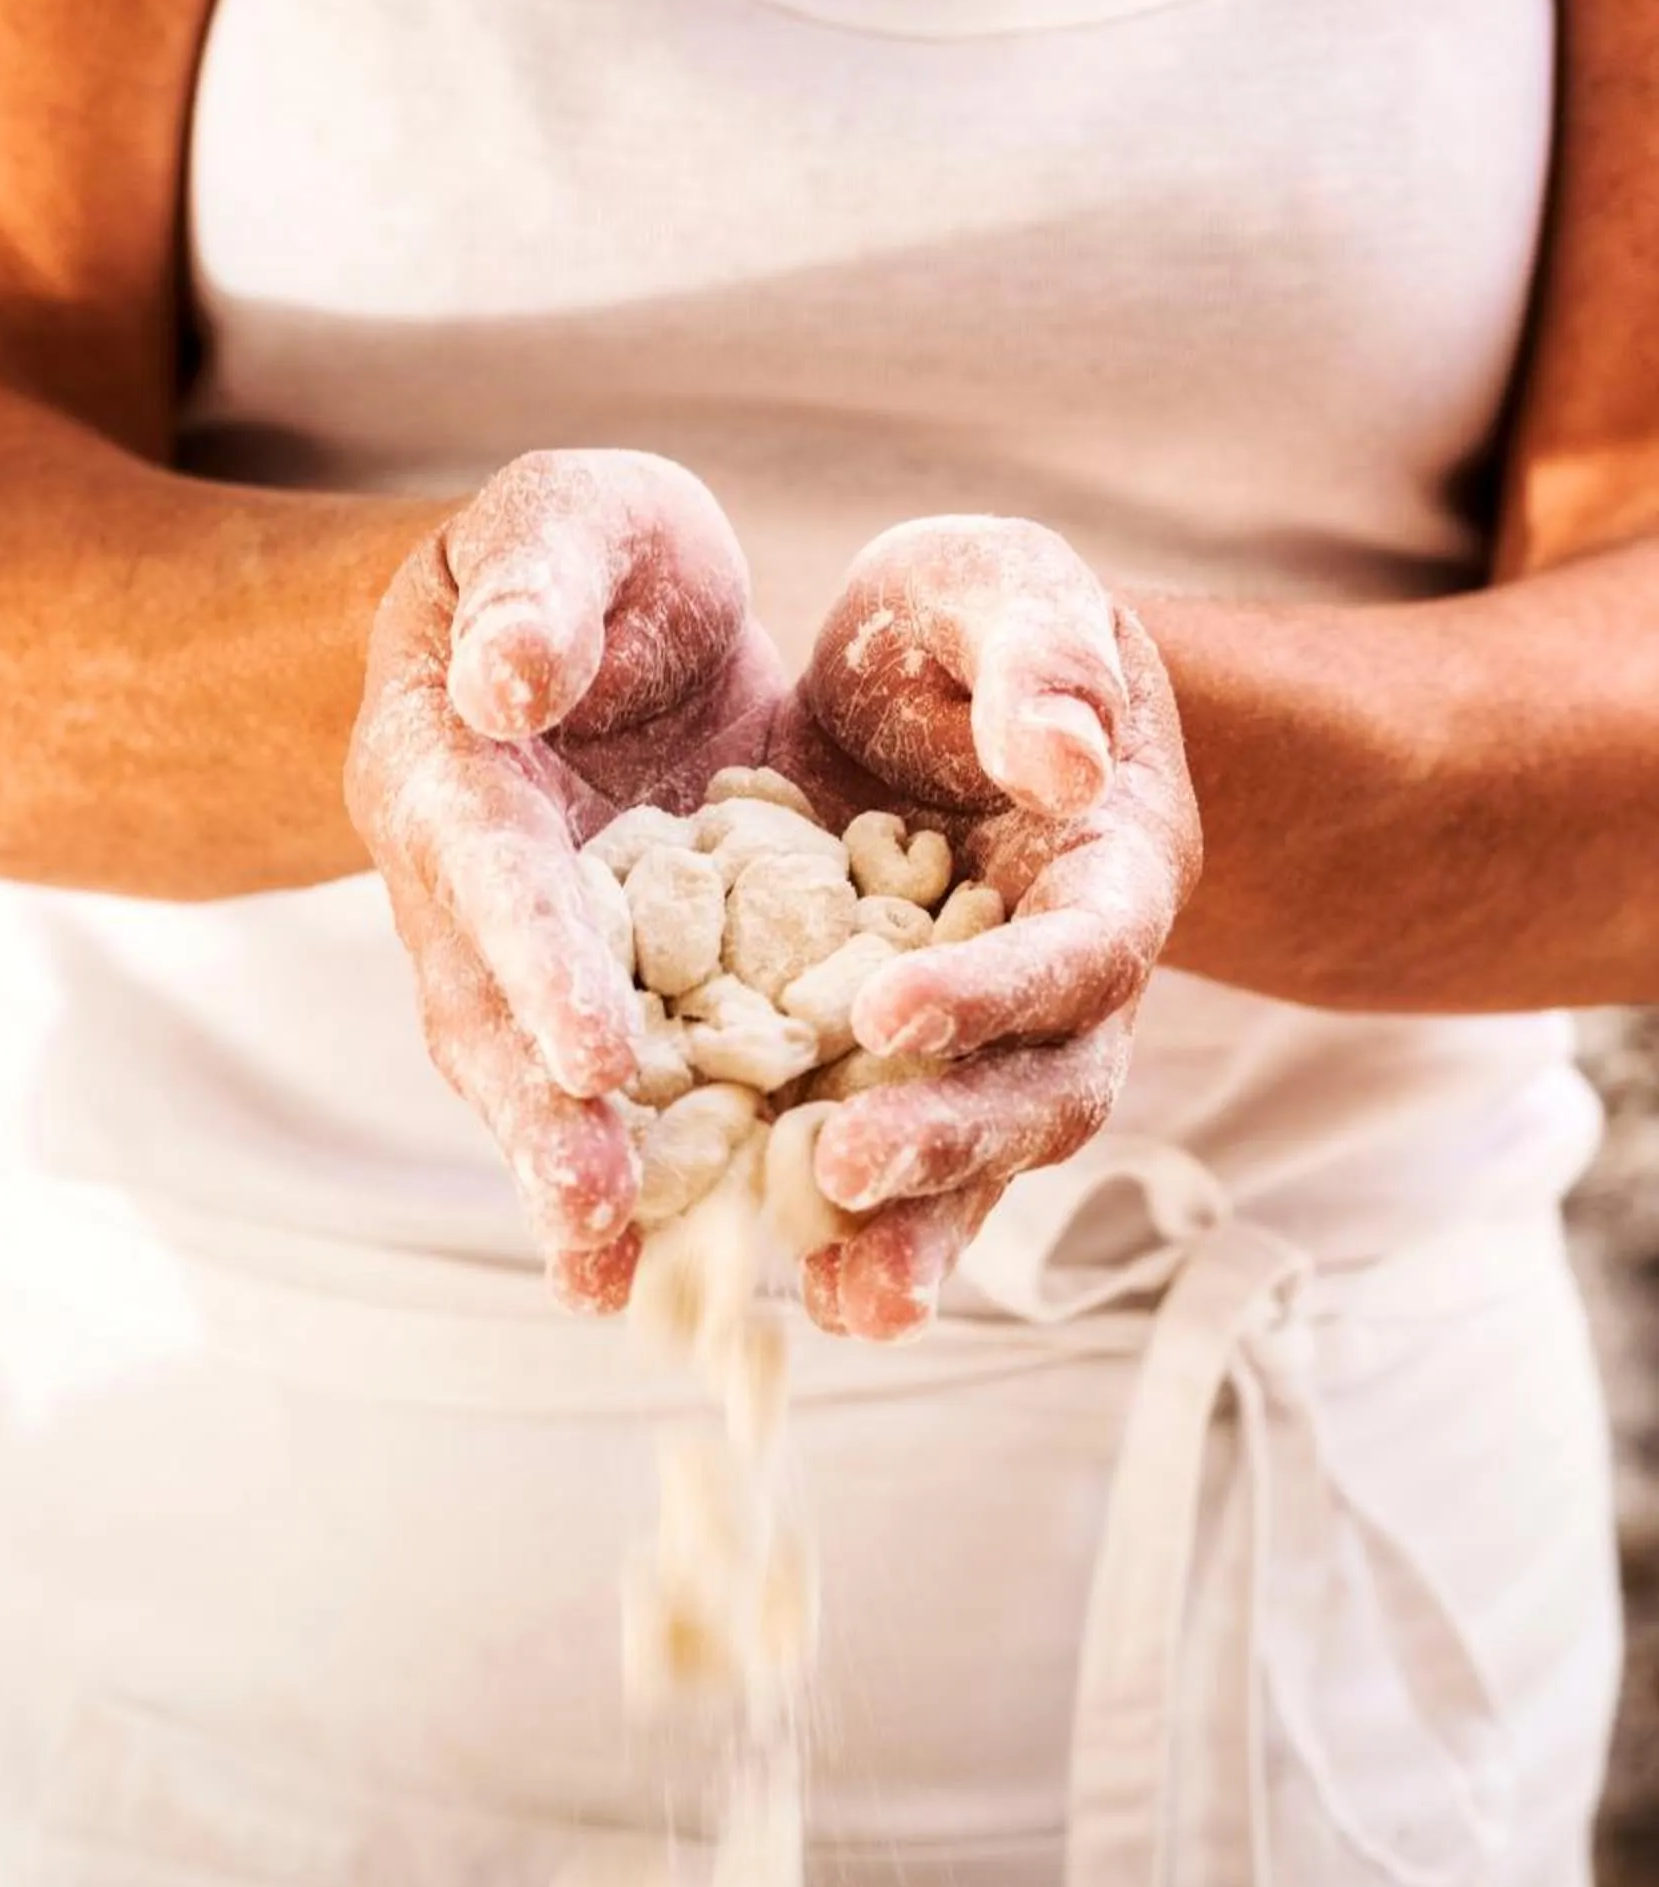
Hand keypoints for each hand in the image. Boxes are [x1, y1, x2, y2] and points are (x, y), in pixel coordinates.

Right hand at [346, 450, 783, 1309]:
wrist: (595, 627)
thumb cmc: (582, 561)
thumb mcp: (571, 520)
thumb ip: (538, 583)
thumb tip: (507, 679)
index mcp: (451, 764)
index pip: (492, 869)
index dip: (538, 962)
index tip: (592, 1053)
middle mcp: (466, 889)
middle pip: (489, 1016)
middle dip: (538, 1119)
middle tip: (593, 1209)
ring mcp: (519, 963)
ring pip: (533, 1084)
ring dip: (570, 1180)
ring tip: (613, 1278)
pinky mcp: (597, 1002)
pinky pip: (612, 1100)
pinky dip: (641, 1180)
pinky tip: (681, 1271)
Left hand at [767, 517, 1201, 1339]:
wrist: (919, 696)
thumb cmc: (968, 629)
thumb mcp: (994, 587)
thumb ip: (1040, 650)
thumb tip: (1068, 760)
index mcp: (1111, 871)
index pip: (1081, 950)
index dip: (1000, 992)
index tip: (890, 1010)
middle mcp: (1073, 992)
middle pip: (1046, 1094)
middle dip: (956, 1141)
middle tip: (847, 1169)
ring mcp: (995, 1057)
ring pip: (980, 1167)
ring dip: (918, 1233)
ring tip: (838, 1300)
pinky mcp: (905, 1088)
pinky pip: (896, 1180)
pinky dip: (850, 1241)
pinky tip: (777, 1293)